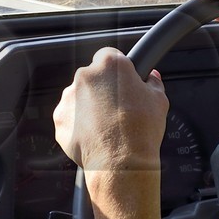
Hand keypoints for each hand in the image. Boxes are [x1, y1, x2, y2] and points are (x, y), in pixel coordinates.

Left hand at [53, 47, 168, 174]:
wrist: (120, 163)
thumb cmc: (141, 131)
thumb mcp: (158, 101)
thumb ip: (153, 82)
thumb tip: (152, 77)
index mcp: (110, 65)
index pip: (109, 55)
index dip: (117, 70)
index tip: (122, 82)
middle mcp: (85, 76)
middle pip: (93, 77)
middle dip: (102, 89)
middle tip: (117, 108)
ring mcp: (69, 97)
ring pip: (78, 96)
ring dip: (88, 106)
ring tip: (106, 126)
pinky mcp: (59, 117)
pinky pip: (69, 116)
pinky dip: (78, 123)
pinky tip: (94, 135)